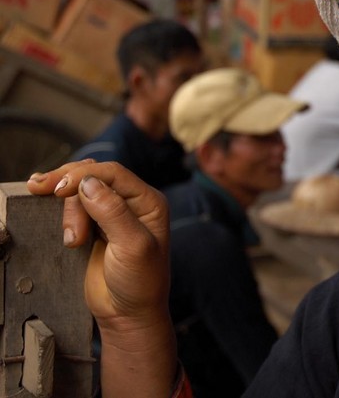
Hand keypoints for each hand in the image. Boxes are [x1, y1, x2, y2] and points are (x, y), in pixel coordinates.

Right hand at [27, 161, 175, 396]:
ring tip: (72, 240)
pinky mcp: (93, 227)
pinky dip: (58, 203)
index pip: (114, 174)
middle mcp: (132, 203)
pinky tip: (40, 194)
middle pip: (94, 177)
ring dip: (66, 208)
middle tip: (44, 193)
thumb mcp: (133, 247)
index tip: (60, 190)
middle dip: (69, 186)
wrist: (128, 314)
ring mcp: (111, 213)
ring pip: (80, 190)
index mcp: (149, 202)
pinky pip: (74, 204)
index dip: (84, 175)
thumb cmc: (140, 283)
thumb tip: (89, 182)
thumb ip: (113, 213)